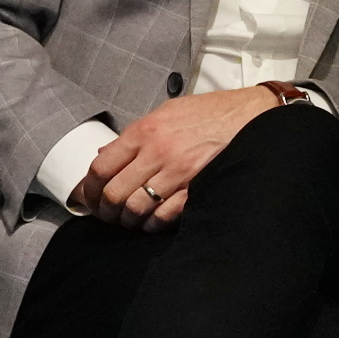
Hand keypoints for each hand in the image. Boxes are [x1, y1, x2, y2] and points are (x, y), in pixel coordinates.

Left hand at [78, 87, 281, 229]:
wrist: (249, 115)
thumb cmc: (208, 113)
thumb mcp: (165, 112)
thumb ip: (134, 134)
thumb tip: (105, 153)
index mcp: (145, 131)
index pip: (101, 167)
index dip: (90, 188)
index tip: (90, 197)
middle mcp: (157, 152)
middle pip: (114, 192)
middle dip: (105, 210)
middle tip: (107, 214)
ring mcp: (178, 172)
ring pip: (136, 208)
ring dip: (127, 220)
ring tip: (128, 220)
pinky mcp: (196, 188)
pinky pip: (163, 216)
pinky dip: (152, 225)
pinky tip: (150, 223)